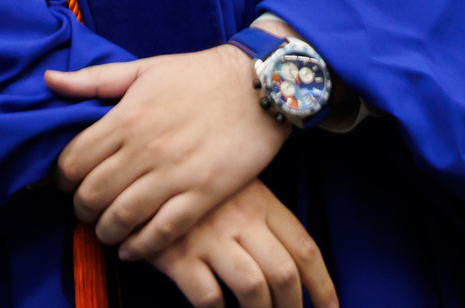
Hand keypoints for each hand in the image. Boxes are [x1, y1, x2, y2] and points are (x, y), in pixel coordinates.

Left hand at [47, 44, 285, 259]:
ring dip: (105, 231)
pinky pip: (162, 232)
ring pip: (122, 217)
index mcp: (127, 116)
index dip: (62, 178)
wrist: (259, 85)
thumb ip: (93, 80)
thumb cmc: (198, 75)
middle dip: (81, 209)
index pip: (74, 161)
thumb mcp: (144, 68)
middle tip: (85, 210)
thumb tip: (49, 80)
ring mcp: (175, 174)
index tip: (67, 183)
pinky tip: (132, 247)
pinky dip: (140, 247)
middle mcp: (146, 148)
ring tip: (106, 230)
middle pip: (92, 194)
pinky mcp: (204, 194)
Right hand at [147, 179, 334, 307]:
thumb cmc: (198, 184)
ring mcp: (209, 237)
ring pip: (252, 288)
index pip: (304, 247)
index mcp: (262, 202)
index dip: (322, 284)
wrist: (142, 170)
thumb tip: (293, 267)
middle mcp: (240, 220)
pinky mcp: (177, 254)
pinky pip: (208, 296)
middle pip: (283, 274)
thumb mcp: (238, 187)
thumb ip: (265, 219)